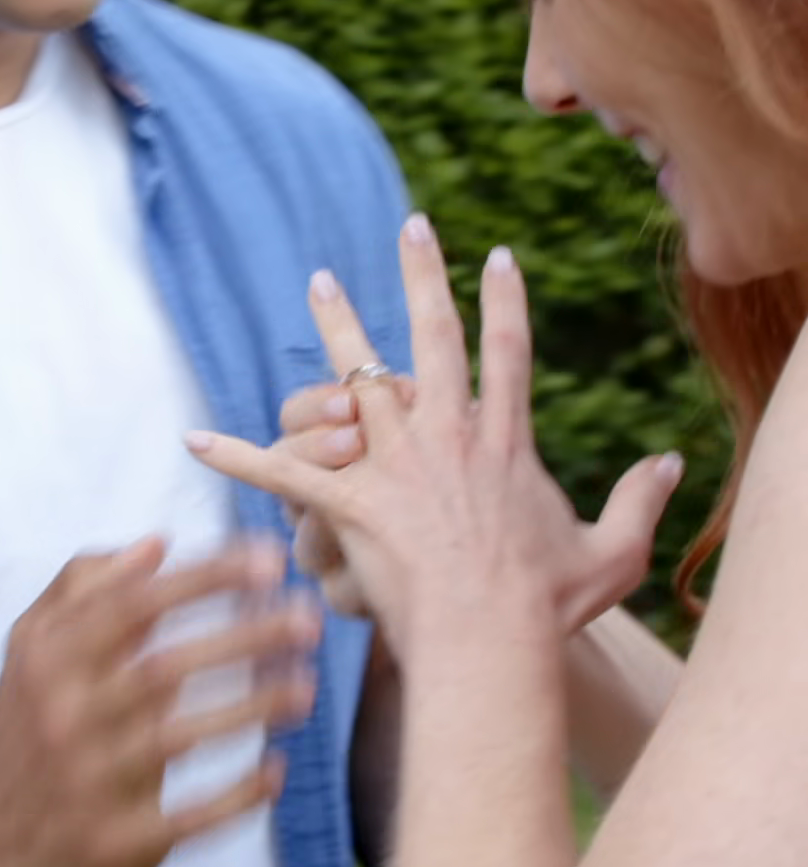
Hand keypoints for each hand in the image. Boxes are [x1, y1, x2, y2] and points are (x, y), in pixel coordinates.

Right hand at [0, 536, 318, 866]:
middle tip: (310, 618)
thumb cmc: (25, 732)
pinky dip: (239, 795)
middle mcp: (66, 717)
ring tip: (308, 687)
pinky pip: (190, 818)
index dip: (207, 577)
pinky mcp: (114, 845)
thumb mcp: (31, 650)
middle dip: (247, 638)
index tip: (269, 560)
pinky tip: (276, 770)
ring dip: (254, 708)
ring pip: (184, 738)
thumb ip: (83, 587)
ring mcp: (90, 785)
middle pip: (168, 668)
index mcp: (50, 660)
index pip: (136, 603)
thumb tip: (155, 545)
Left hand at [188, 220, 681, 658]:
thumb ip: (641, 503)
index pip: (507, 354)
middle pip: (434, 337)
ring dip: (335, 326)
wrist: (491, 642)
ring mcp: (397, 465)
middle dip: (422, 275)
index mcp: (503, 444)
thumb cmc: (547, 608)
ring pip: (358, 378)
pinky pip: (283, 473)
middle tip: (410, 225)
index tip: (497, 256)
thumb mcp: (611, 555)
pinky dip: (237, 454)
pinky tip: (193, 435)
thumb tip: (673, 463)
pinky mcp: (351, 503)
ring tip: (316, 279)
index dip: (504, 301)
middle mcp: (448, 437)